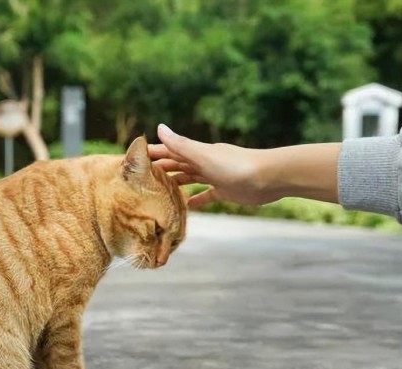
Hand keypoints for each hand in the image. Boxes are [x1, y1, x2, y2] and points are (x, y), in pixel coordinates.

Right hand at [148, 124, 339, 207]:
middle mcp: (204, 162)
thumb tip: (158, 127)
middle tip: (139, 178)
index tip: (133, 157)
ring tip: (156, 192)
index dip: (151, 152)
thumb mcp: (204, 156)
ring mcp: (214, 176)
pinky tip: (186, 207)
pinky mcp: (224, 191)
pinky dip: (194, 199)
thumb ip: (181, 145)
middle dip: (159, 169)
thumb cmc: (236, 166)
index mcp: (197, 152)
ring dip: (174, 183)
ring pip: (189, 179)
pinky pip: (205, 195)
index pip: (168, 150)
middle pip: (176, 164)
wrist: (269, 178)